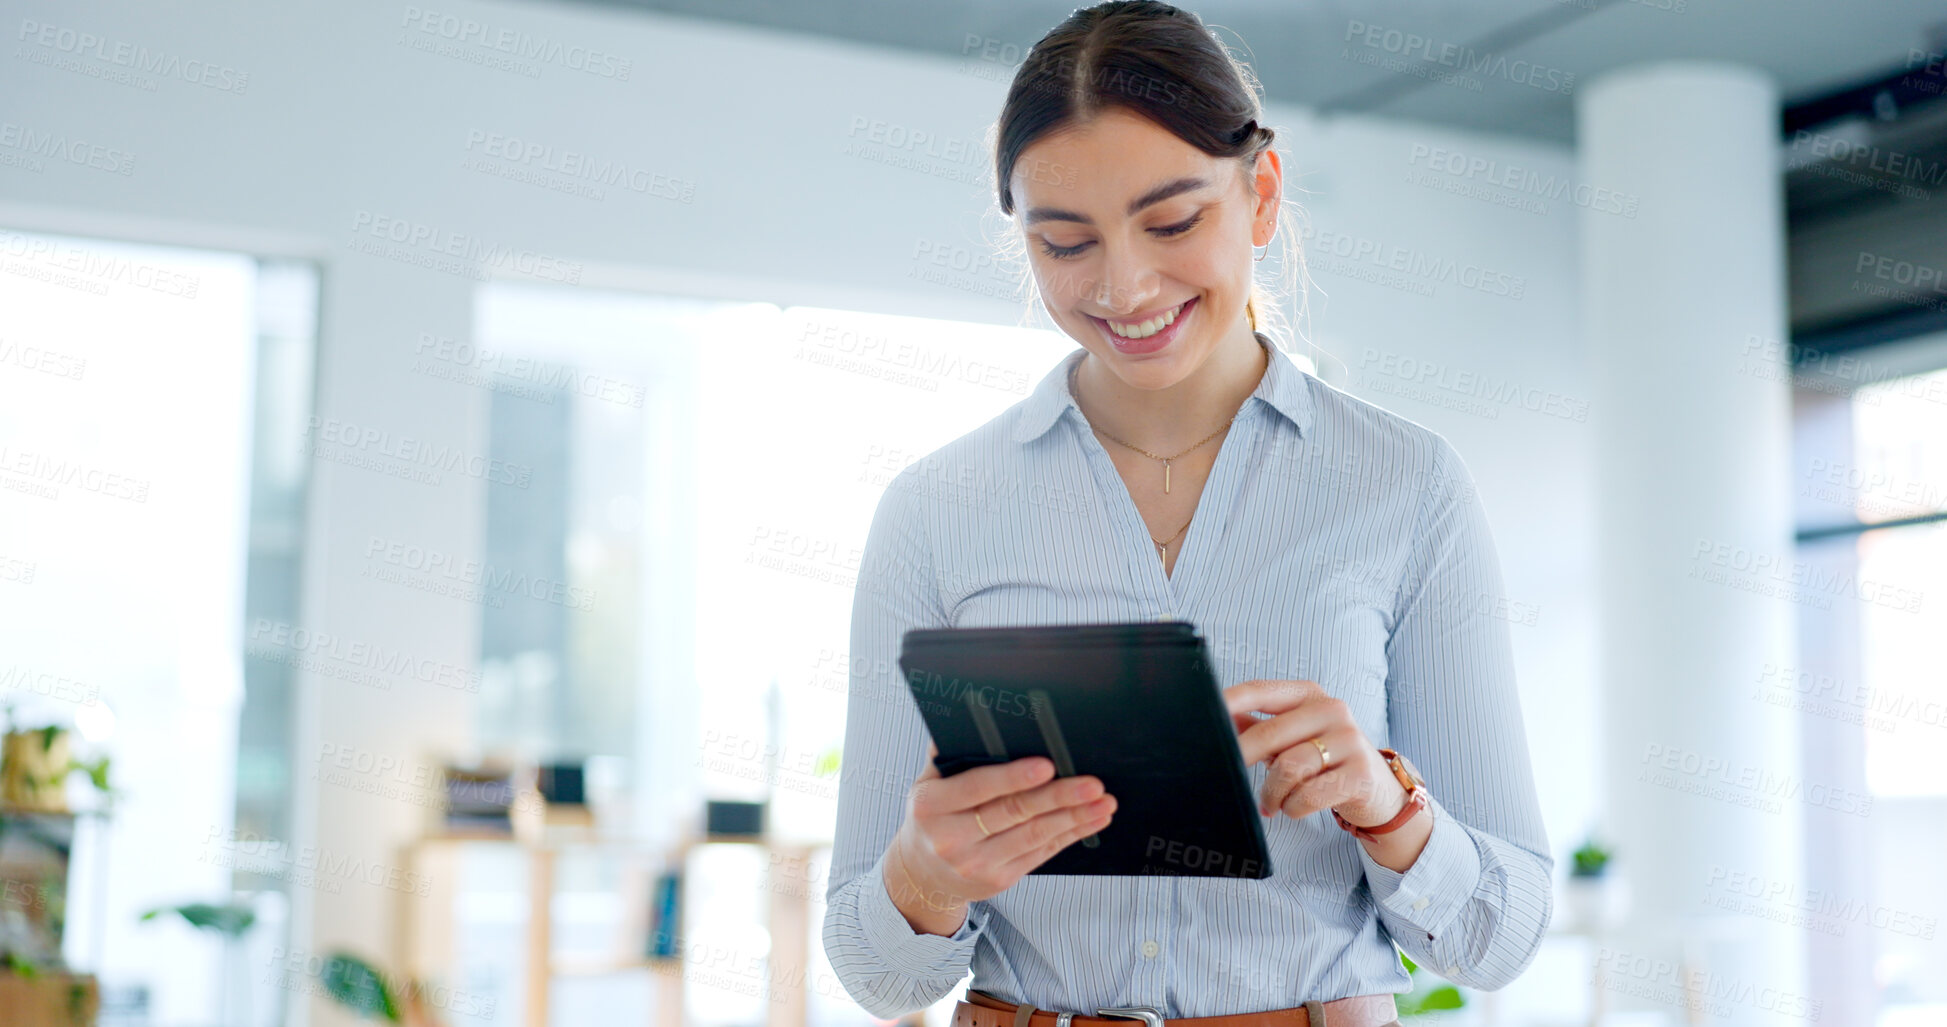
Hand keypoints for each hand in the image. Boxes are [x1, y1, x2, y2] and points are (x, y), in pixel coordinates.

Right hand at [888, 740, 1116, 919]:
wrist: (922, 874)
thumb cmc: (932, 819)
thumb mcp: (927, 785)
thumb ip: (947, 755)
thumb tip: (970, 720)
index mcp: (931, 806)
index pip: (978, 787)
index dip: (1014, 776)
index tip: (1047, 765)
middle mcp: (951, 838)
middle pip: (1013, 812)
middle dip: (1057, 797)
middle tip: (1090, 784)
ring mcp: (976, 863)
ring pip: (1034, 836)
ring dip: (1073, 818)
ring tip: (1101, 802)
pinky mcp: (998, 879)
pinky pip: (1041, 853)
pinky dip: (1070, 835)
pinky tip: (1090, 820)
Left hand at [1223, 678, 1405, 826]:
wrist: (1380, 792)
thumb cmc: (1327, 761)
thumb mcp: (1293, 738)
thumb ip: (1258, 726)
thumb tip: (1218, 719)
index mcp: (1310, 695)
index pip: (1260, 691)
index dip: (1228, 703)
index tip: (1204, 715)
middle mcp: (1332, 710)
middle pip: (1270, 733)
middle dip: (1243, 758)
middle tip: (1228, 775)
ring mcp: (1350, 741)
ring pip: (1288, 769)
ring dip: (1271, 793)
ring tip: (1271, 803)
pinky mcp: (1360, 774)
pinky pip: (1308, 795)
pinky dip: (1292, 807)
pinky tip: (1292, 808)